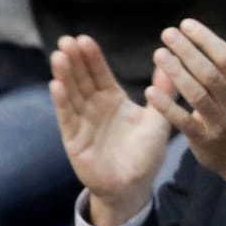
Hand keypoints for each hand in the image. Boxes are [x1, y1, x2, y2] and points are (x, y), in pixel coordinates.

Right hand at [50, 35, 170, 225]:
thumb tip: (170, 64)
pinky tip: (55, 85)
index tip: (84, 39)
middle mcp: (94, 108)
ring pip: (71, 94)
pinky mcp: (73, 139)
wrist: (133, 186)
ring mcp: (82, 122)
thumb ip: (162, 93)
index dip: (92, 58)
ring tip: (59, 56)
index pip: (99, 74)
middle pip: (81, 79)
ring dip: (64, 75)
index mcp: (112, 100)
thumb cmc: (144, 154)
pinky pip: (67, 117)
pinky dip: (61, 102)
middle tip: (66, 40)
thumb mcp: (157, 119)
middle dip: (73, 60)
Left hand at [146, 19, 225, 186]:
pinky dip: (167, 106)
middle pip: (210, 72)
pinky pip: (184, 121)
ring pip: (198, 93)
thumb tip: (206, 41)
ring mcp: (220, 121)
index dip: (206, 39)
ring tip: (159, 54)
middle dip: (189, 50)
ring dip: (177, 72)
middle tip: (167, 34)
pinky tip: (150, 91)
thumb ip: (224, 72)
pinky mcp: (204, 139)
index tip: (186, 24)